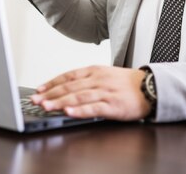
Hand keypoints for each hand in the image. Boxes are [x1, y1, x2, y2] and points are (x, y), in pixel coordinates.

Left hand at [30, 66, 150, 120]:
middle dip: (50, 94)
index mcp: (94, 71)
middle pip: (69, 87)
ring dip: (60, 102)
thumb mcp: (105, 74)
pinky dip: (80, 111)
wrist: (150, 87)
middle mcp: (97, 80)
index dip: (52, 82)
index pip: (68, 76)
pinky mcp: (113, 105)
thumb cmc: (126, 83)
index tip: (39, 89)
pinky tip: (69, 113)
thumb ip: (87, 80)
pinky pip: (93, 108)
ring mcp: (105, 92)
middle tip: (35, 100)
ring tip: (46, 107)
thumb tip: (66, 87)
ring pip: (78, 97)